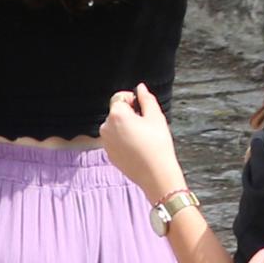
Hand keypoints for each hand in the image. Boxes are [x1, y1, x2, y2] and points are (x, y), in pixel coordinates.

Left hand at [98, 84, 184, 205]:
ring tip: (143, 138)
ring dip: (126, 128)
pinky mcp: (109, 154)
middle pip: (117, 113)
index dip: (132, 100)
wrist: (156, 174)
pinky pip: (115, 141)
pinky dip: (124, 141)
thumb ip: (146, 99)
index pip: (119, 97)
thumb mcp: (156, 117)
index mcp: (116, 116)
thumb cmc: (157, 145)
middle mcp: (106, 128)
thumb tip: (140, 88)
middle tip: (146, 126)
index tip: (143, 110)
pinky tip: (138, 148)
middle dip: (130, 115)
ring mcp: (106, 142)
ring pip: (116, 127)